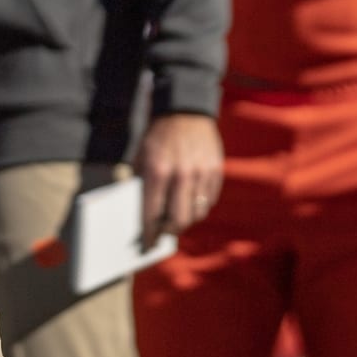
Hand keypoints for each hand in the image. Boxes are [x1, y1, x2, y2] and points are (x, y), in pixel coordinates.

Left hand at [137, 113, 223, 247]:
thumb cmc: (157, 136)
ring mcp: (201, 174)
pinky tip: (189, 203)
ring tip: (176, 218)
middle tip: (163, 232)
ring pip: (196, 214)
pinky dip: (198, 207)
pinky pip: (208, 202)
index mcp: (157, 170)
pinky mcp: (215, 172)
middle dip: (169, 231)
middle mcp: (181, 175)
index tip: (147, 245)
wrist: (185, 111)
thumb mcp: (141, 156)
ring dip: (185, 220)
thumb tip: (143, 216)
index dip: (148, 233)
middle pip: (178, 220)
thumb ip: (141, 184)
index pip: (151, 213)